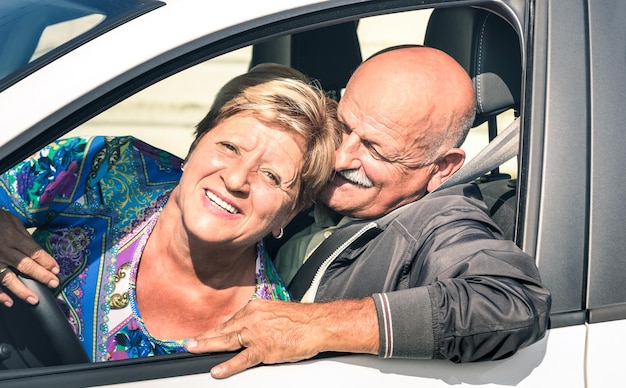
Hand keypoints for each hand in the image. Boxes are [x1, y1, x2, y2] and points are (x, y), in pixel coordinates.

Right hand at [0, 209, 59, 306]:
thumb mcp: (11, 221)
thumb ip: (24, 235)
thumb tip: (37, 250)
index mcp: (12, 237)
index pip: (34, 251)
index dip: (47, 262)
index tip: (57, 270)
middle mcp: (3, 250)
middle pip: (25, 265)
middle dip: (41, 276)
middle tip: (54, 284)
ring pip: (8, 278)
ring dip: (22, 290)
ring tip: (34, 300)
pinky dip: (0, 294)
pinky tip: (8, 302)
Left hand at [185, 298, 378, 377]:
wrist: (318, 323)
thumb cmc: (302, 319)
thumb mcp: (275, 312)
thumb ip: (260, 319)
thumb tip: (249, 328)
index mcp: (255, 308)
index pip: (230, 320)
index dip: (216, 329)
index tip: (205, 333)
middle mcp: (252, 318)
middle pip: (223, 329)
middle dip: (205, 336)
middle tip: (188, 342)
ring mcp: (257, 333)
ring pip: (227, 340)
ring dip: (207, 345)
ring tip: (193, 349)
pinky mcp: (265, 348)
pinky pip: (242, 359)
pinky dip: (228, 365)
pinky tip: (217, 370)